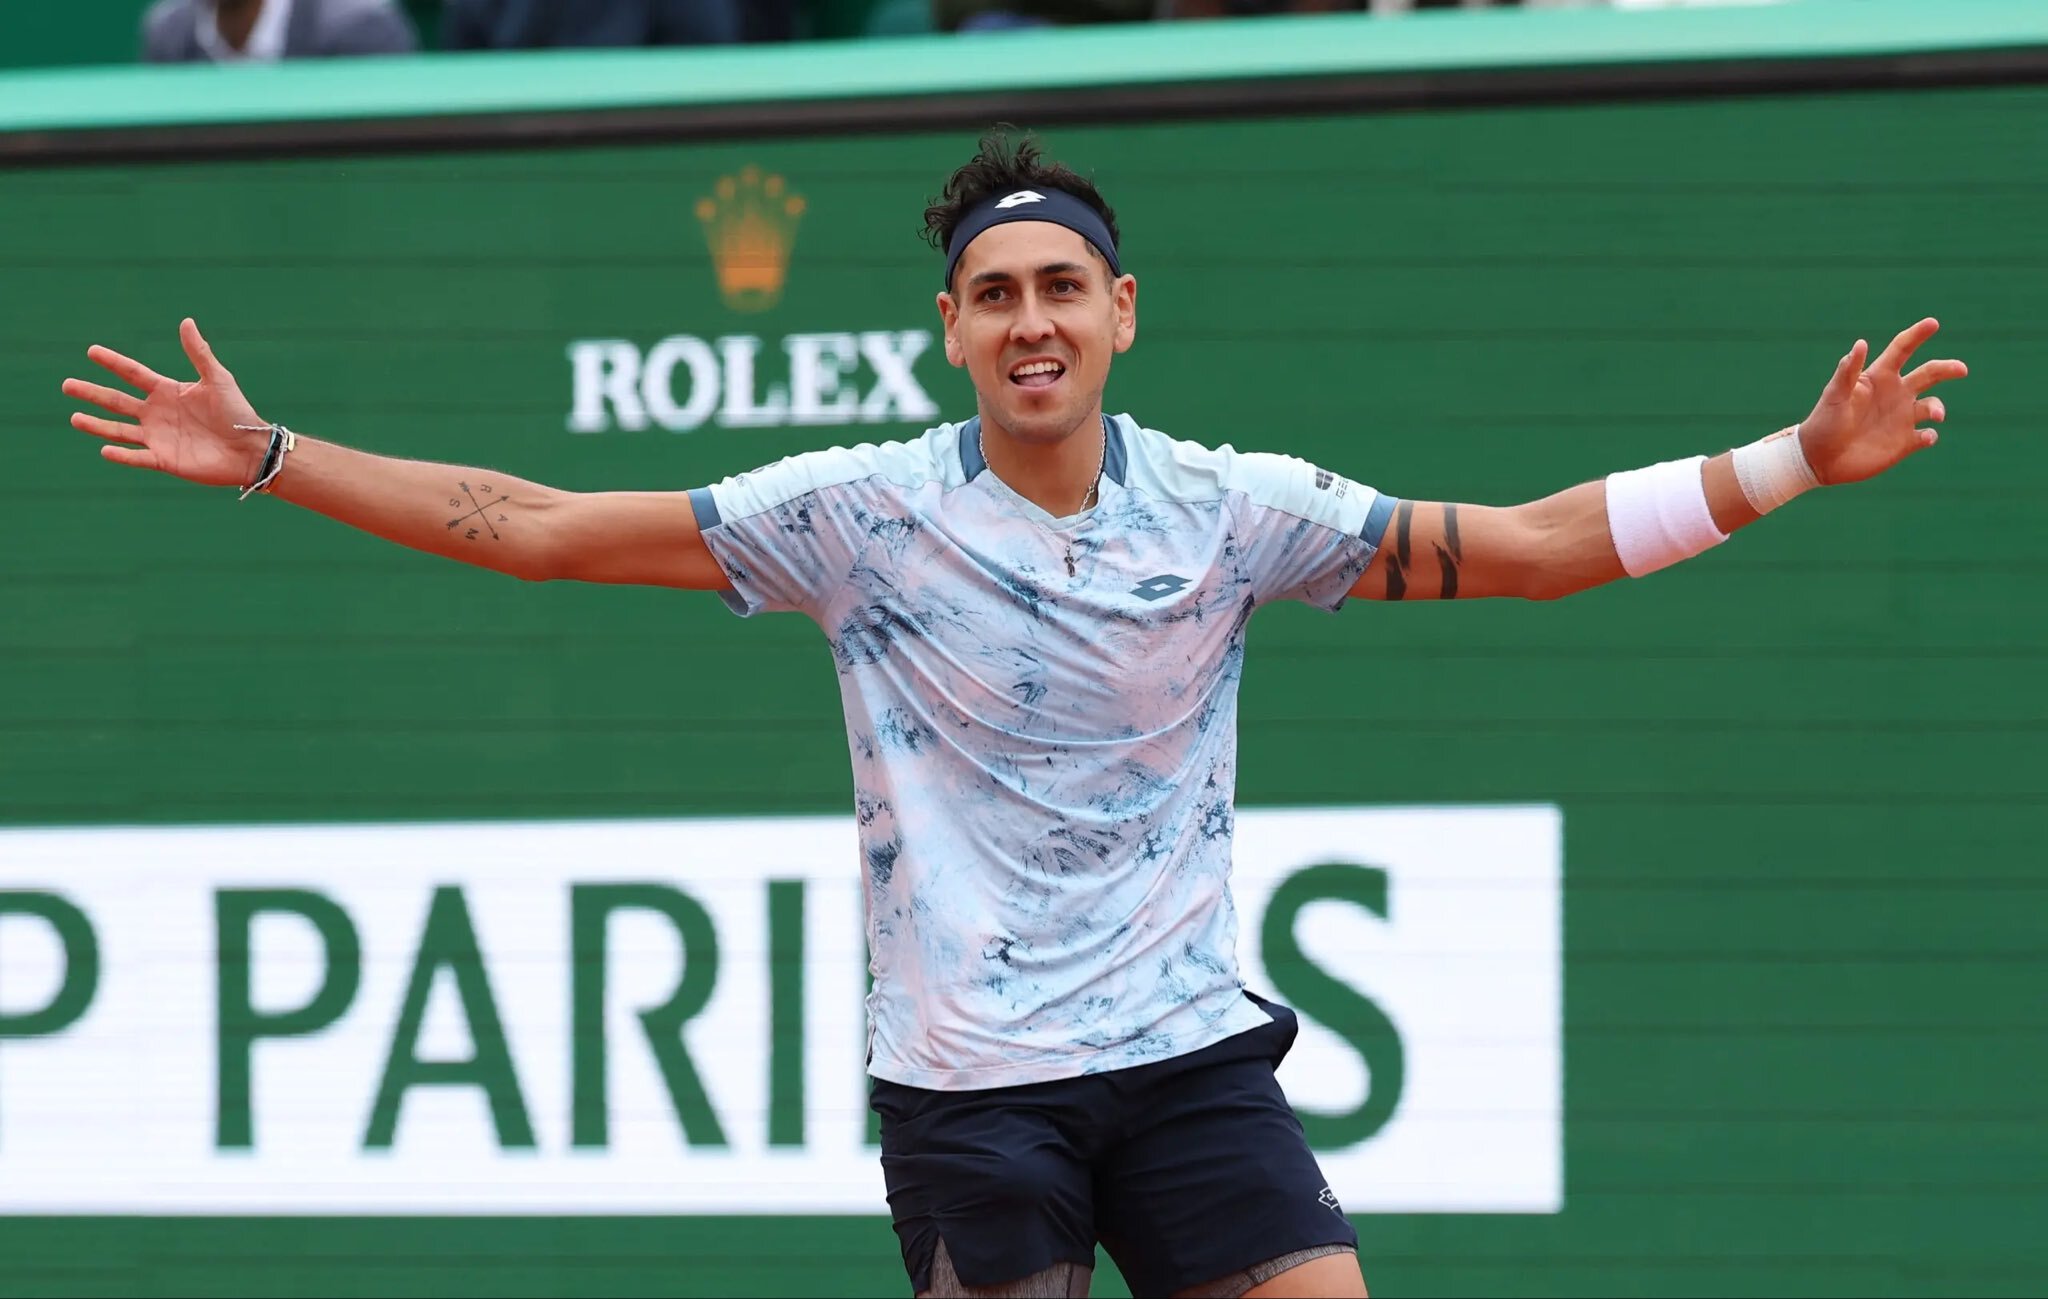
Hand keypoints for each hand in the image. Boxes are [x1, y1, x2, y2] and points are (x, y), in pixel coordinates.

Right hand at [62, 319, 268, 488]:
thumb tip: (186, 321)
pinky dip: (122, 455)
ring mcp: (159, 437)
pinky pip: (138, 457)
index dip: (113, 362)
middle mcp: (157, 413)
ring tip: (75, 418)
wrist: (250, 449)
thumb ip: (199, 353)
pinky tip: (104, 449)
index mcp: (167, 391)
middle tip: (66, 385)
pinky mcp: (165, 460)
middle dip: (92, 393)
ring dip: (97, 425)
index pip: (133, 374)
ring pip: (120, 430)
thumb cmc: (237, 412)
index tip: (91, 351)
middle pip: (117, 401)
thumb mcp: (217, 379)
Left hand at [1796, 318, 1967, 486]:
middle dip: (1947, 368)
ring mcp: (1901, 418)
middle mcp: (1895, 394)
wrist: (1818, 459)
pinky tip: (1925, 437)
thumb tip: (1861, 343)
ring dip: (1938, 408)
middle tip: (1962, 369)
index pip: (1902, 350)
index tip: (1932, 323)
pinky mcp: (1904, 443)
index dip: (1917, 335)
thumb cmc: (1823, 423)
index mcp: (1879, 378)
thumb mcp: (1834, 395)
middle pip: (1929, 374)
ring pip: (1932, 406)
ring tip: (1935, 415)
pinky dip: (1931, 435)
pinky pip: (1927, 436)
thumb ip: (1848, 371)